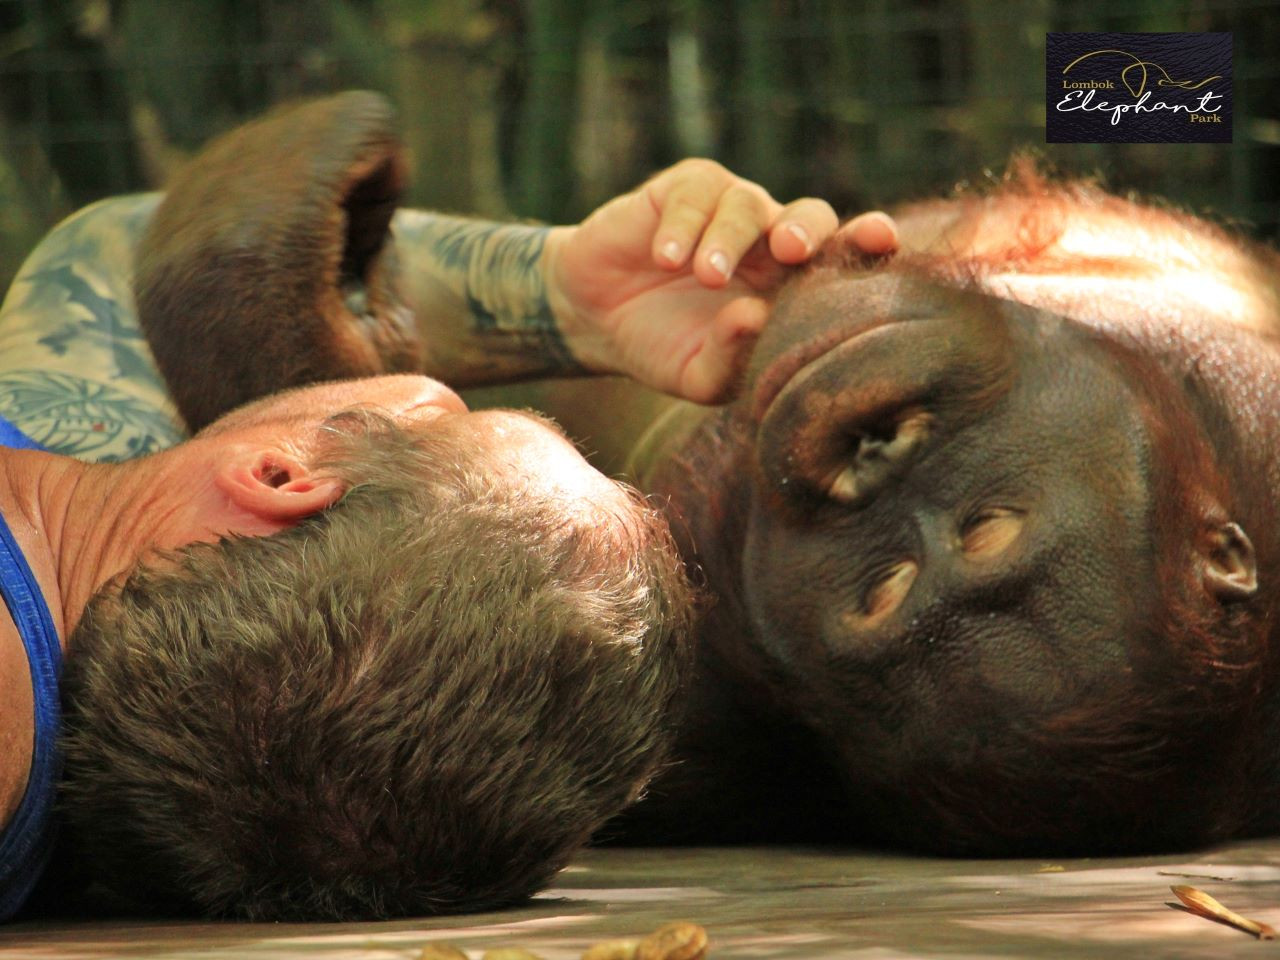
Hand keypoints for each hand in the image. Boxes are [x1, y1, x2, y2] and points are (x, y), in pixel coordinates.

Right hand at [545, 158, 897, 402]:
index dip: (864, 247)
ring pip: (747, 204)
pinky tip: (665, 259)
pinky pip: (697, 193)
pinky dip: (684, 225)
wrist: (595, 318)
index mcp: (789, 287)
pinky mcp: (683, 189)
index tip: (882, 240)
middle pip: (811, 216)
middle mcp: (769, 242)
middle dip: (808, 229)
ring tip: (706, 276)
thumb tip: (754, 320)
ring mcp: (728, 210)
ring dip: (729, 240)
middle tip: (788, 250)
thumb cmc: (663, 347)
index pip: (840, 262)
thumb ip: (729, 357)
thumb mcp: (696, 374)